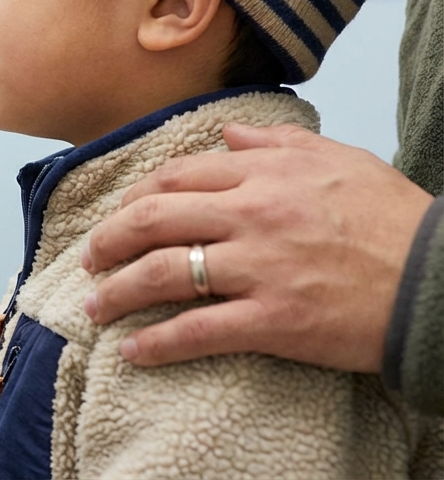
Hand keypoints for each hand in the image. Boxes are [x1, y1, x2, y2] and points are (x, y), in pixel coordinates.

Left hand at [82, 123, 431, 371]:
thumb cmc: (395, 219)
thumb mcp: (341, 160)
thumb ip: (278, 142)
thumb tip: (229, 132)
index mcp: (266, 173)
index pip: (176, 177)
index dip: (134, 198)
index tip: (116, 217)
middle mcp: (253, 214)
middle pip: (152, 220)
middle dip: (108, 241)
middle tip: (89, 260)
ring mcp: (260, 267)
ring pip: (162, 274)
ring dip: (117, 293)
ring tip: (96, 308)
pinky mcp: (273, 320)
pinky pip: (197, 331)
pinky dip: (156, 344)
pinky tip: (133, 353)